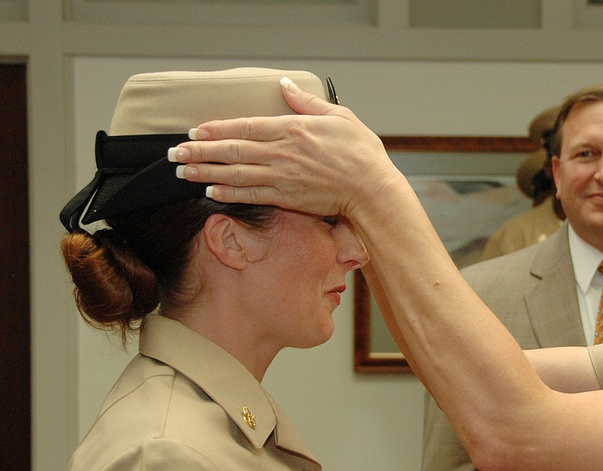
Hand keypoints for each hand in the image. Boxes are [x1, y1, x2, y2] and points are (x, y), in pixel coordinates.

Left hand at [169, 77, 403, 220]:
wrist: (372, 189)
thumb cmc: (361, 154)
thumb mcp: (338, 117)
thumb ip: (306, 102)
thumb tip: (285, 85)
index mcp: (292, 129)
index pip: (244, 127)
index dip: (215, 129)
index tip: (194, 130)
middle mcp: (282, 153)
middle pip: (231, 151)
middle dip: (200, 151)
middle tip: (175, 152)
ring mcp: (282, 177)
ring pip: (235, 173)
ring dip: (206, 172)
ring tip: (183, 172)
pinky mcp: (288, 198)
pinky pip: (251, 194)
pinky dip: (229, 192)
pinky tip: (211, 190)